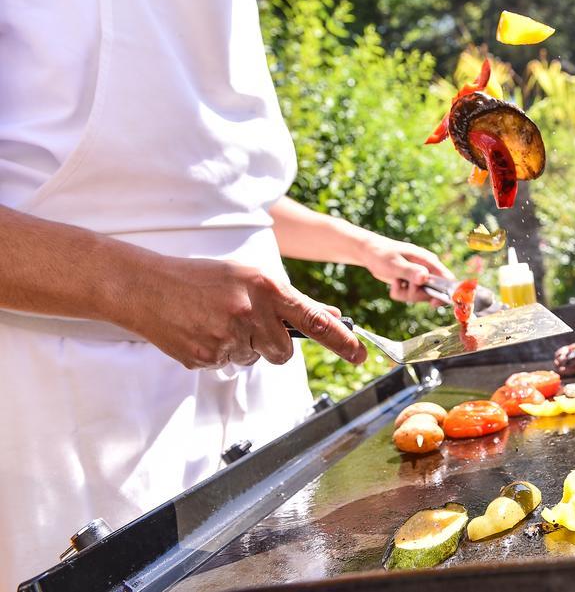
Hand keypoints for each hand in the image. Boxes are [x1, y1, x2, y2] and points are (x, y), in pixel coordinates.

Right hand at [122, 257, 366, 369]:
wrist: (145, 286)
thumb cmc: (203, 278)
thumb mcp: (250, 277)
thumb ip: (290, 300)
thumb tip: (330, 317)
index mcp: (266, 287)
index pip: (314, 320)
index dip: (341, 341)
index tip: (360, 356)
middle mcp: (250, 313)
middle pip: (283, 352)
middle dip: (271, 345)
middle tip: (246, 324)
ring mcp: (227, 338)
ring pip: (253, 360)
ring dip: (242, 348)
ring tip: (216, 321)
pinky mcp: (205, 357)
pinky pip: (226, 366)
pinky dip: (217, 353)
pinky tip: (200, 331)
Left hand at [361, 235, 454, 303]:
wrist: (370, 252)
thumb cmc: (382, 254)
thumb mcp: (395, 264)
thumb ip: (410, 271)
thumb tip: (425, 278)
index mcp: (429, 261)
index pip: (447, 279)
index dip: (444, 293)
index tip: (433, 303)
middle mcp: (428, 269)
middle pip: (432, 292)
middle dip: (415, 294)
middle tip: (402, 285)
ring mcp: (420, 276)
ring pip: (420, 296)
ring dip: (405, 294)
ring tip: (396, 281)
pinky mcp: (413, 282)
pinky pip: (411, 296)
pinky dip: (401, 293)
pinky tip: (395, 283)